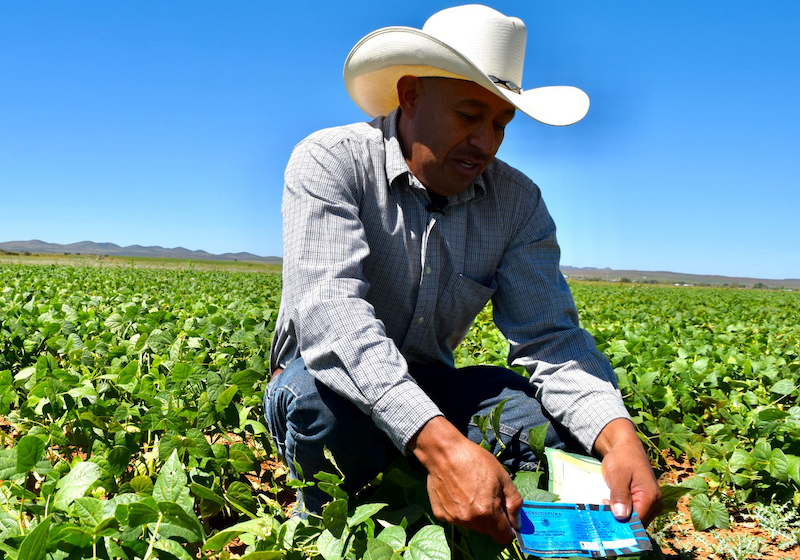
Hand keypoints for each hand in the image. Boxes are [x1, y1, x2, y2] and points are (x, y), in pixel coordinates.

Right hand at [408, 416, 522, 542]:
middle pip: (487, 532)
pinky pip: (457, 519)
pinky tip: (457, 493)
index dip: (508, 529)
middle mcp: (469, 520)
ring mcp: (453, 519)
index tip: (506, 517)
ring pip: (471, 525)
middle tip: (487, 497)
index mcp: (487, 512)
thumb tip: (517, 524)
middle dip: (491, 520)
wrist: (444, 452)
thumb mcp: (503, 477)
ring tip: (470, 492)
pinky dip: (460, 510)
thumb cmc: (475, 460)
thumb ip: (514, 503)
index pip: (503, 537)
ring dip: (475, 515)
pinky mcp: (440, 515)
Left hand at [594, 418, 661, 525]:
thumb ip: (619, 495)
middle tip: (602, 512)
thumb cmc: (622, 458)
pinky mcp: (646, 501)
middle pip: (637, 522)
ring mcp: (652, 503)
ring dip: (621, 517)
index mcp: (650, 497)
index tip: (604, 517)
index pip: (636, 521)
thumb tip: (621, 516)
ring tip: (605, 507)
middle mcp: (655, 503)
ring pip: (635, 519)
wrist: (625, 446)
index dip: (620, 522)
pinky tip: (611, 506)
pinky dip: (623, 512)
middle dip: (620, 521)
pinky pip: (635, 513)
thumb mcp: (618, 475)